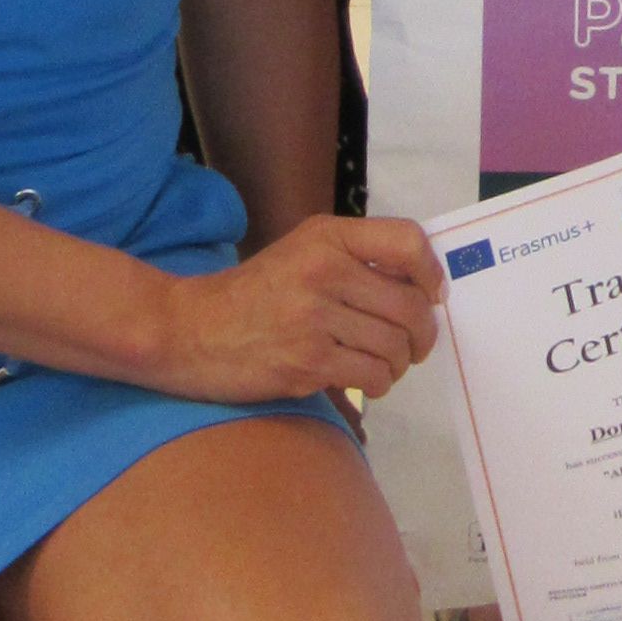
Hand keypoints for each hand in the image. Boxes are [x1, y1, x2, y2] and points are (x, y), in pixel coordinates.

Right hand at [149, 213, 445, 403]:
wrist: (187, 330)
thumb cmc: (252, 294)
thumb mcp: (301, 253)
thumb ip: (355, 258)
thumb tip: (423, 286)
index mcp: (327, 236)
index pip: (407, 242)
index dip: (432, 272)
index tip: (434, 295)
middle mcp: (324, 269)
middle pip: (409, 304)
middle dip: (423, 333)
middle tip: (415, 346)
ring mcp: (314, 317)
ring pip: (394, 345)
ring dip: (399, 364)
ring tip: (385, 366)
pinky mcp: (305, 361)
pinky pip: (370, 375)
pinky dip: (378, 384)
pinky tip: (366, 382)